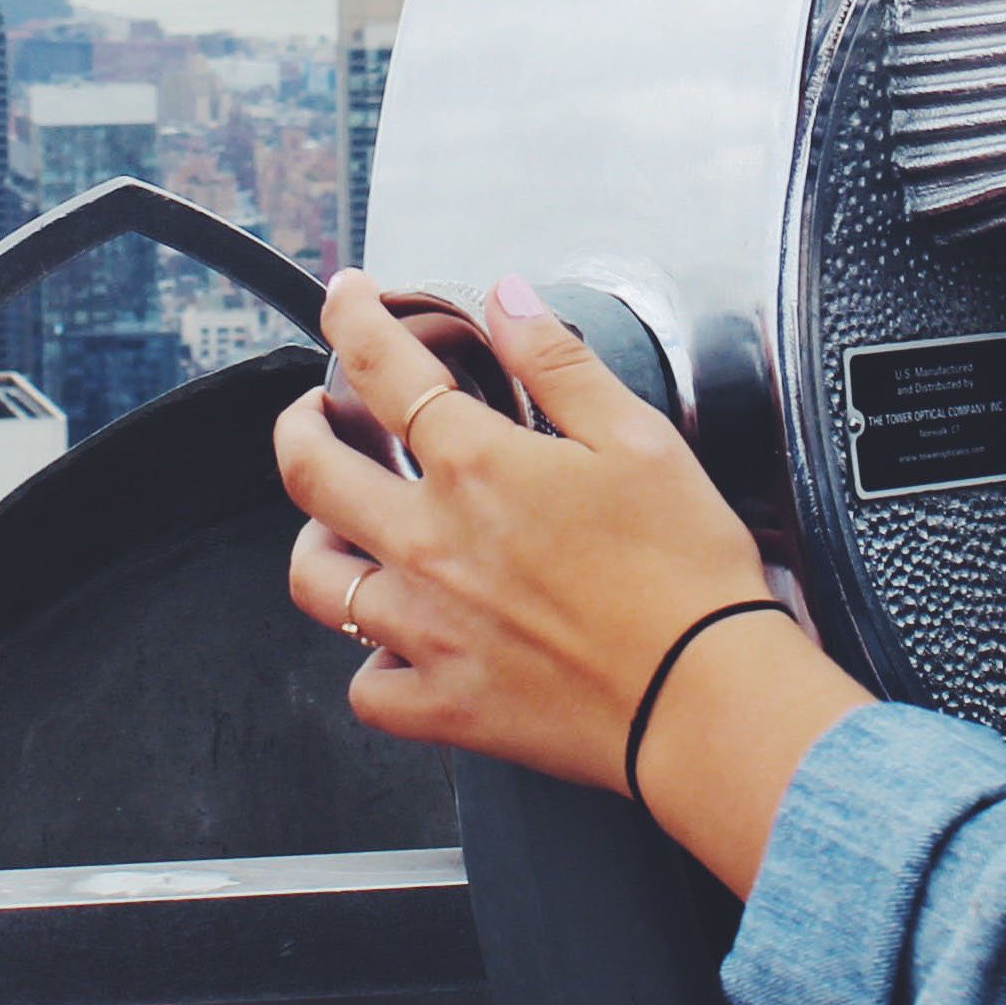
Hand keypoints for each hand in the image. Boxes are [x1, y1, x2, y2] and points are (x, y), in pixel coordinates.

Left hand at [274, 269, 868, 893]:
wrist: (707, 696)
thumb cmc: (686, 572)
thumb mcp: (640, 437)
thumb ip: (560, 363)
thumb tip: (507, 299)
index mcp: (479, 466)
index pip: (381, 368)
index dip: (352, 319)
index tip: (348, 299)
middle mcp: (431, 544)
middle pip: (311, 470)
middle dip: (298, 425)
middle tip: (312, 412)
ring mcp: (428, 629)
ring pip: (317, 582)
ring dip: (314, 543)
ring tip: (332, 529)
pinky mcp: (445, 705)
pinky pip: (368, 689)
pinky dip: (371, 666)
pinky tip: (392, 648)